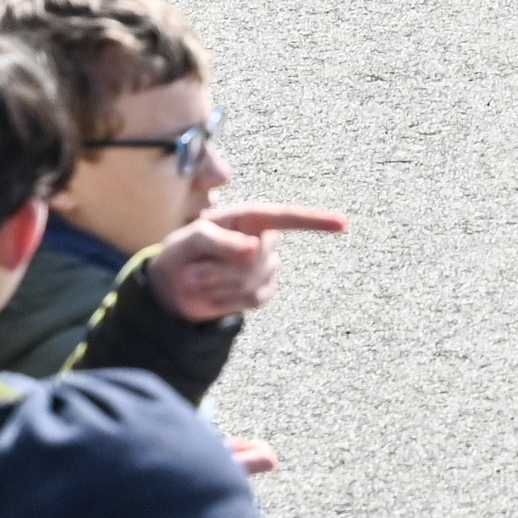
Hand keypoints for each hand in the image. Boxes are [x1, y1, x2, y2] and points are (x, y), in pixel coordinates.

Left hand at [142, 204, 346, 324]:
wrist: (173, 285)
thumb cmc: (183, 251)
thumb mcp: (190, 239)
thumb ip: (220, 240)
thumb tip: (255, 248)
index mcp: (252, 219)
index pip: (288, 218)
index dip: (317, 221)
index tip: (344, 225)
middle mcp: (264, 240)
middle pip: (256, 258)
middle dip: (220, 268)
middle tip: (193, 271)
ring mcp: (266, 268)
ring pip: (252, 280)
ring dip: (217, 285)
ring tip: (197, 280)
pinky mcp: (262, 293)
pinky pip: (253, 299)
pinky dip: (226, 299)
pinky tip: (213, 294)